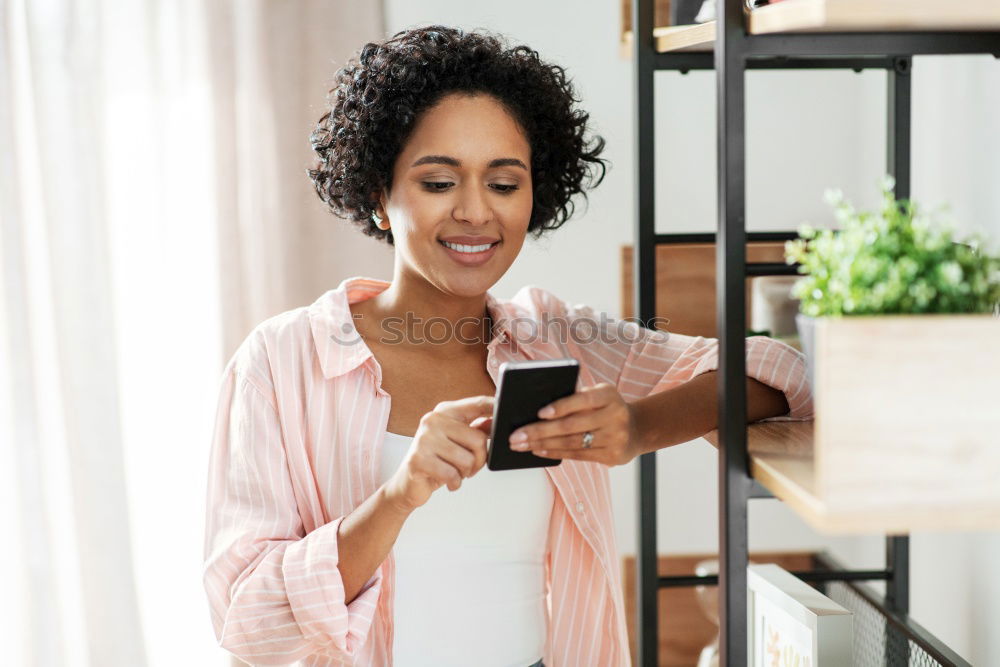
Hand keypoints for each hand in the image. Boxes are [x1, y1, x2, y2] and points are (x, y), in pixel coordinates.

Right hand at [382, 395, 494, 512]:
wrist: (407, 484)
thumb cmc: (436, 461)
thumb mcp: (458, 442)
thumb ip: (477, 429)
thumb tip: (497, 421)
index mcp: (445, 411)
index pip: (477, 403)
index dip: (495, 407)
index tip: (509, 411)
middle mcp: (433, 420)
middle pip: (479, 439)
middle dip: (480, 459)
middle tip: (469, 467)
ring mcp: (424, 438)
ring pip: (468, 459)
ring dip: (466, 473)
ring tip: (454, 472)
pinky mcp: (418, 459)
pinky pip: (452, 474)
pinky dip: (455, 483)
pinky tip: (448, 481)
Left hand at [507, 382, 637, 466]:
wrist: (636, 429)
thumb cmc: (606, 408)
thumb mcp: (598, 395)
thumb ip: (577, 398)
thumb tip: (538, 410)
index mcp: (608, 395)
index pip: (582, 400)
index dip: (561, 407)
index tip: (539, 413)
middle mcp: (614, 416)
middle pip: (572, 426)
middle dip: (540, 431)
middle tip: (516, 436)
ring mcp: (615, 438)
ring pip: (572, 443)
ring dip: (542, 445)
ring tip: (521, 445)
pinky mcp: (611, 456)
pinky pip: (578, 455)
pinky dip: (555, 453)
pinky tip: (538, 450)